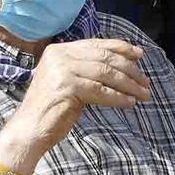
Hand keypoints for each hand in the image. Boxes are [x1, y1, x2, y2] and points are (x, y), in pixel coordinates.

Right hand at [18, 38, 150, 151]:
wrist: (29, 130)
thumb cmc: (51, 109)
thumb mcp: (69, 81)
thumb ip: (88, 69)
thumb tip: (123, 64)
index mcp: (59, 50)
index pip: (96, 44)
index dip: (121, 48)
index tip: (140, 54)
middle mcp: (59, 56)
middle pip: (104, 58)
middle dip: (129, 69)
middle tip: (145, 81)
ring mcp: (62, 70)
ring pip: (105, 73)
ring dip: (128, 85)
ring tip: (143, 94)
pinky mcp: (67, 87)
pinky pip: (100, 91)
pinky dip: (118, 97)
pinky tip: (129, 103)